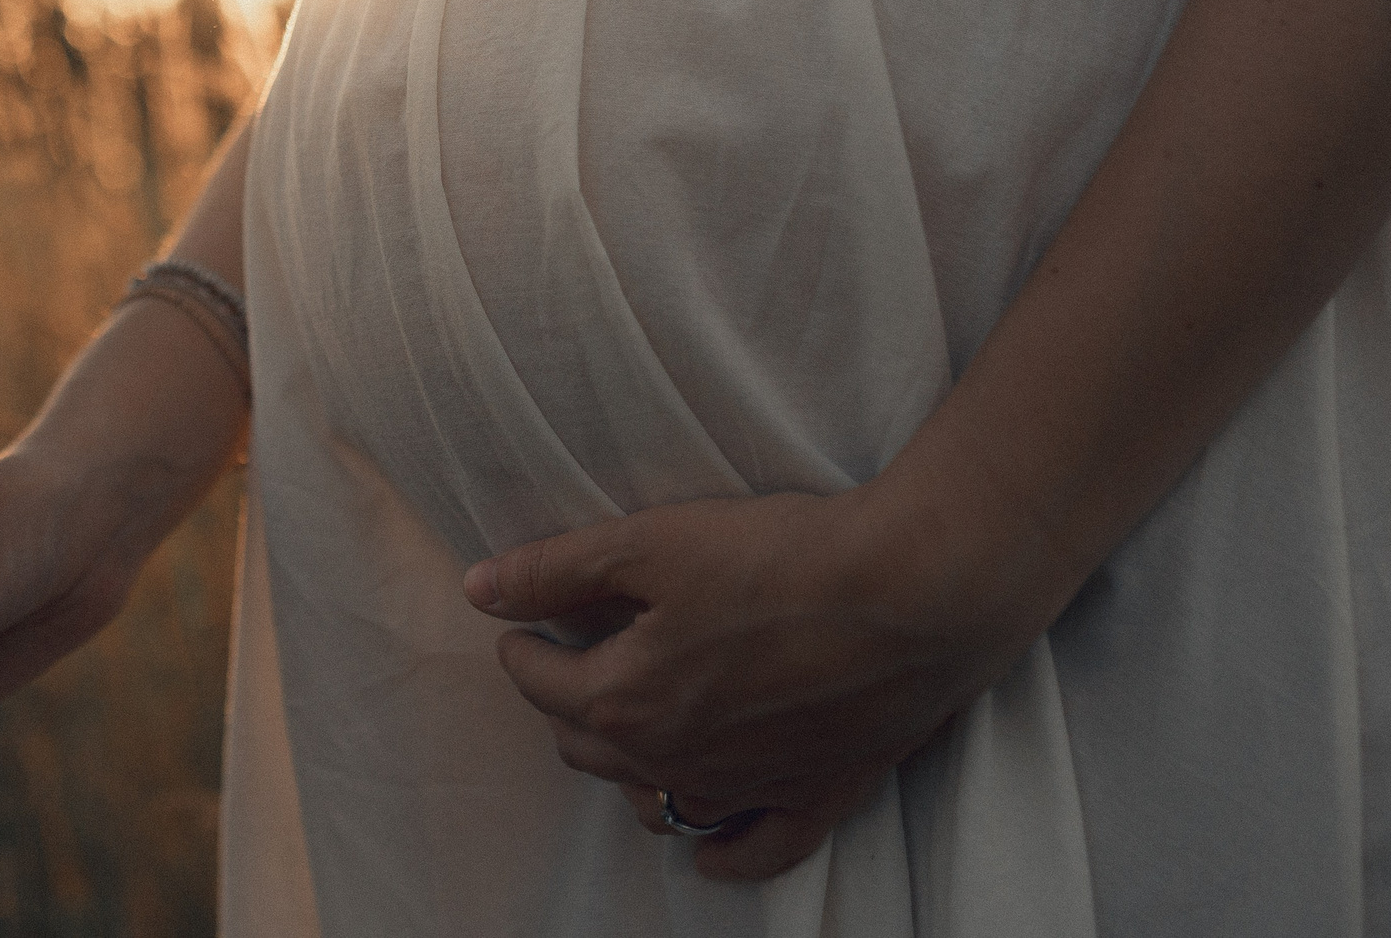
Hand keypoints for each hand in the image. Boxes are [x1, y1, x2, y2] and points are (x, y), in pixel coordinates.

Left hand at [463, 482, 1060, 881]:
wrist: (912, 591)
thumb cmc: (779, 558)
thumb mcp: (650, 542)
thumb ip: (558, 568)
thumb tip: (479, 588)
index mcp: (623, 701)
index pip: (539, 682)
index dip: (522, 644)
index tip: (520, 623)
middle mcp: (674, 761)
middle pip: (586, 747)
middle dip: (564, 702)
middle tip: (571, 658)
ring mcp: (745, 788)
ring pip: (657, 802)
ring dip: (629, 770)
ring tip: (629, 727)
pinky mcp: (815, 794)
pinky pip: (754, 847)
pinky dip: (722, 848)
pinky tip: (706, 843)